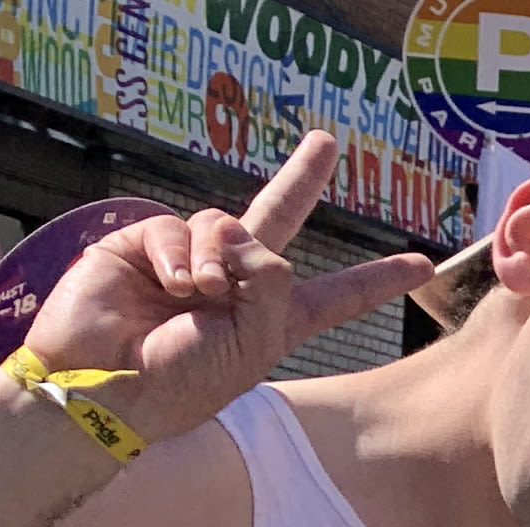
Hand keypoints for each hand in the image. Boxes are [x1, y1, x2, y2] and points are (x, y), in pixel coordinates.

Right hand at [25, 134, 428, 446]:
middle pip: (277, 219)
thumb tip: (245, 233)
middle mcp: (235, 285)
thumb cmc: (184, 379)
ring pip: (226, 224)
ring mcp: (189, 262)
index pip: (336, 295)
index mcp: (273, 320)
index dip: (376, 280)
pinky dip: (180, 253)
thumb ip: (270, 282)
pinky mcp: (144, 246)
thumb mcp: (253, 341)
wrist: (107, 382)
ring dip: (219, 256)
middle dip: (302, 179)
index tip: (422, 266)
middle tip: (327, 141)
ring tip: (201, 293)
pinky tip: (174, 284)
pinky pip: (178, 228)